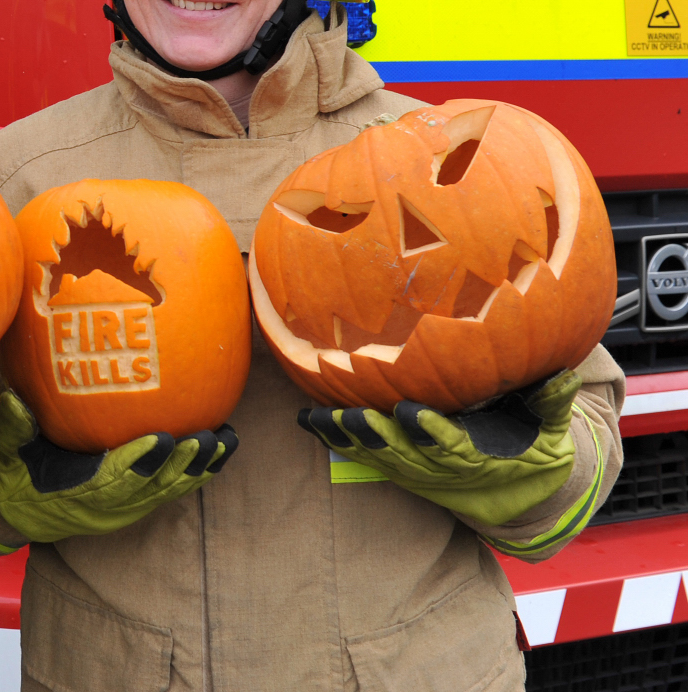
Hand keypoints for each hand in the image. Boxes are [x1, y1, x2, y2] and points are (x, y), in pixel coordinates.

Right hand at [0, 390, 236, 541]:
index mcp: (74, 494)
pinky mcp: (138, 501)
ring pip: (168, 490)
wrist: (20, 510)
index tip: (161, 440)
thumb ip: (10, 427)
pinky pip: (172, 488)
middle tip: (203, 439)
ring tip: (225, 441)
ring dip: (198, 469)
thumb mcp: (3, 452)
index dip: (138, 463)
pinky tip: (223, 446)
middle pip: (150, 488)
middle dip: (179, 465)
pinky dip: (198, 470)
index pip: (111, 481)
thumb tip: (10, 396)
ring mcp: (126, 507)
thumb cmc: (11, 474)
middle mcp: (106, 507)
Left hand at [297, 369, 581, 525]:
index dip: (431, 433)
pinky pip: (364, 456)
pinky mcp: (398, 468)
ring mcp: (416, 470)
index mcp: (480, 458)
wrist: (518, 498)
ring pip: (378, 455)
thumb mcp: (553, 434)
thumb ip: (552, 403)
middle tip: (356, 414)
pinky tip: (309, 421)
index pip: (452, 448)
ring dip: (349, 437)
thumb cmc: (535, 453)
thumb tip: (562, 375)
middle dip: (379, 434)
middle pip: (405, 452)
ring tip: (320, 416)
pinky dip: (337, 440)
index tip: (410, 413)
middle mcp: (442, 468)